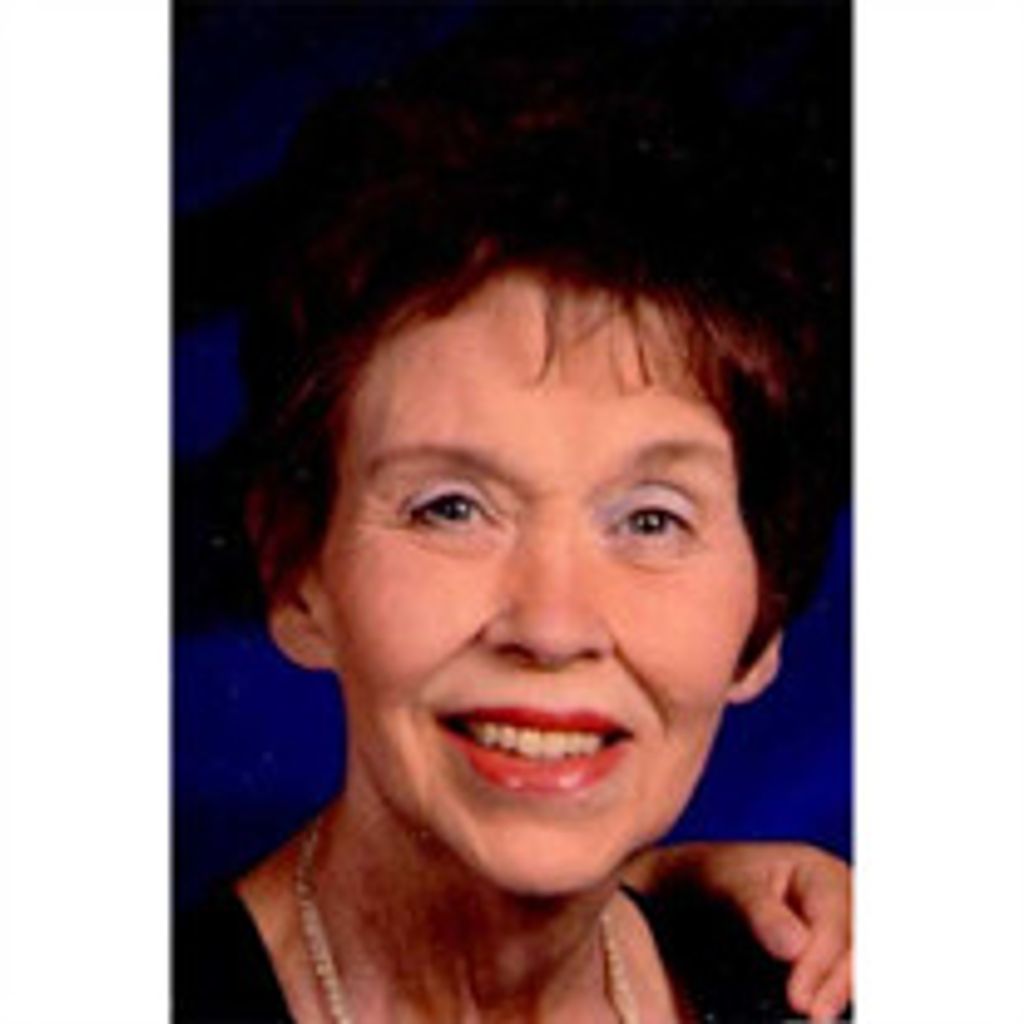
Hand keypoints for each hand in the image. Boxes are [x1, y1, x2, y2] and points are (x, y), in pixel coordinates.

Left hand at [625, 841, 851, 1021]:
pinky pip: (844, 978)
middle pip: (857, 947)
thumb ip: (760, 911)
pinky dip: (835, 995)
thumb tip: (795, 946)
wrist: (692, 890)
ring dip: (841, 994)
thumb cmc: (714, 878)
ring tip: (817, 1019)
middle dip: (837, 984)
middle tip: (813, 1017)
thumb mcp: (729, 883)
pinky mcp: (830, 958)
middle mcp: (840, 900)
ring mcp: (840, 930)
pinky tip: (821, 1011)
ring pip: (858, 966)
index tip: (799, 1000)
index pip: (835, 921)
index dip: (821, 963)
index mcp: (820, 872)